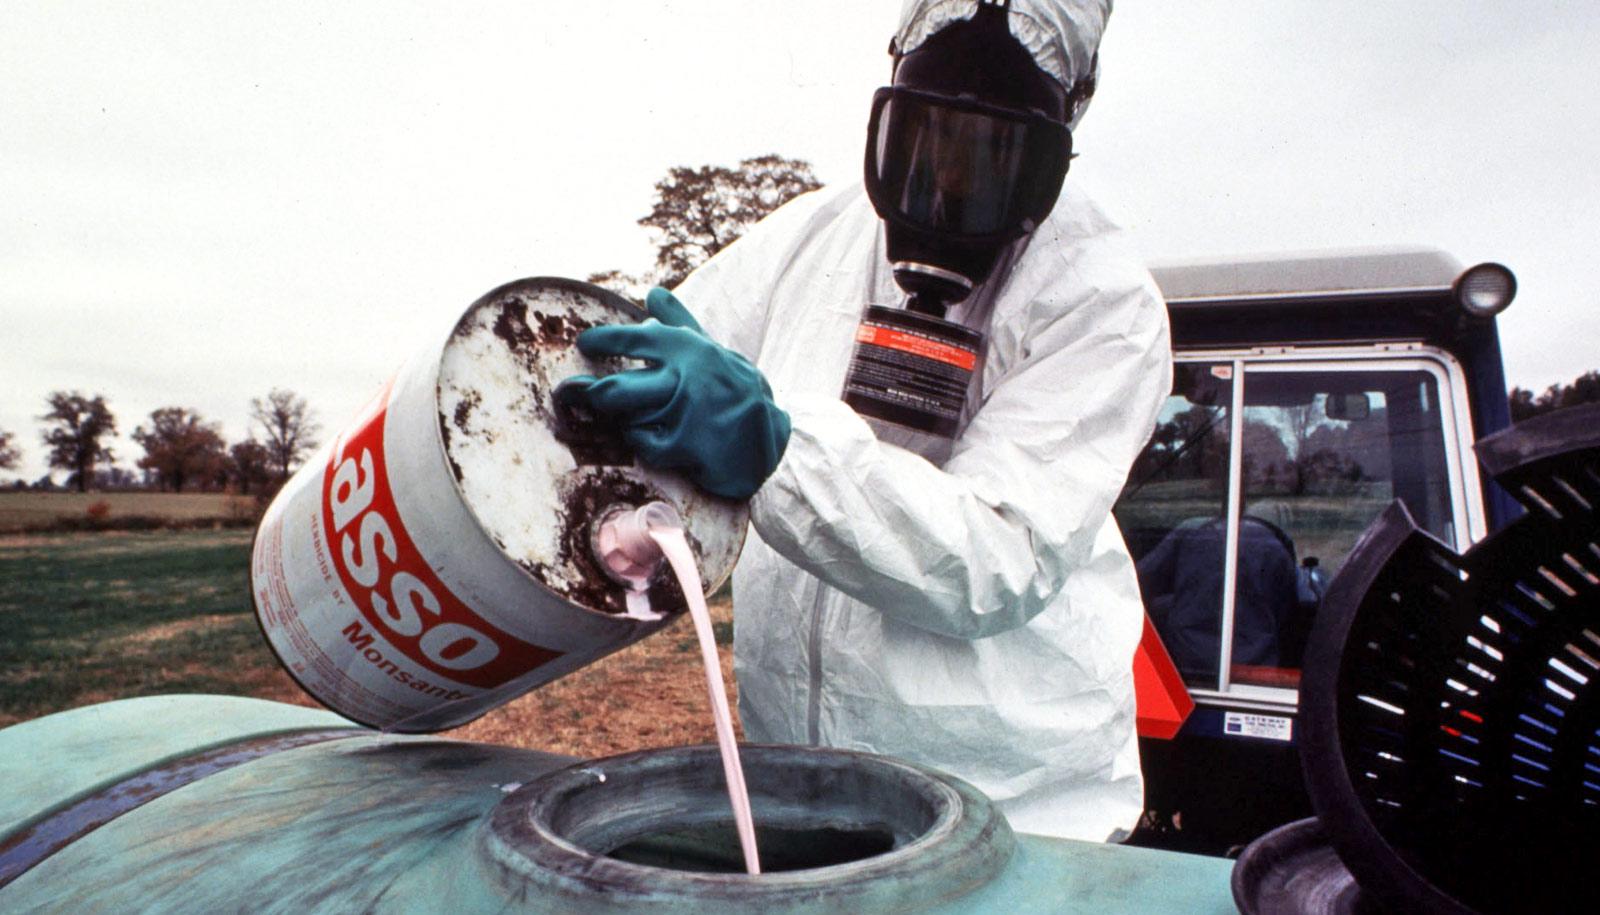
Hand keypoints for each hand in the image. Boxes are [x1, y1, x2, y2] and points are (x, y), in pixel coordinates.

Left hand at [566, 288, 790, 499]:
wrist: (766, 439)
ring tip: (605, 411)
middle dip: (584, 391)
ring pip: (626, 415)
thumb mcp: (713, 350)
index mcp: (689, 349)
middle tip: (568, 390)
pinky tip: (648, 436)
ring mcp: (683, 413)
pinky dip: (641, 439)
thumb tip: (654, 294)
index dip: (604, 340)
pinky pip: (644, 442)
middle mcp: (683, 377)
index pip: (635, 340)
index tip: (584, 342)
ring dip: (613, 415)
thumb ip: (681, 323)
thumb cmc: (734, 390)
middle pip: (615, 387)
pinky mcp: (685, 445)